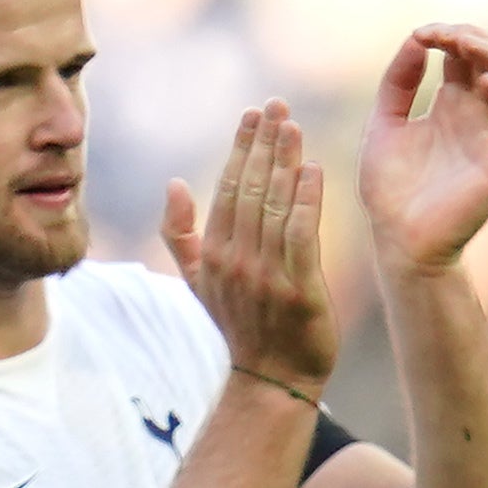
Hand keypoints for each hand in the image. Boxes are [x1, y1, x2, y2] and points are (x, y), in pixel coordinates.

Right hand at [163, 103, 337, 402]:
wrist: (271, 380)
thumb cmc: (241, 326)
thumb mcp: (198, 282)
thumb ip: (179, 233)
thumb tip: (173, 182)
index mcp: (214, 253)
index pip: (228, 187)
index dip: (241, 147)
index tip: (254, 114)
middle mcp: (237, 261)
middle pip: (252, 189)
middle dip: (264, 143)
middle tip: (278, 106)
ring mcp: (267, 276)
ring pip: (276, 207)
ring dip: (286, 162)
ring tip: (295, 127)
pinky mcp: (299, 291)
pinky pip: (302, 237)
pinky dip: (307, 202)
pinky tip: (314, 171)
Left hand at [356, 20, 487, 274]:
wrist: (398, 241)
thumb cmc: (389, 191)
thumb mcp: (383, 124)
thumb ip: (397, 82)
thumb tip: (416, 39)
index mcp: (451, 105)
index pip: (465, 54)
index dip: (448, 34)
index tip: (421, 35)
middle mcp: (478, 116)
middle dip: (472, 37)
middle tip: (443, 35)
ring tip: (465, 46)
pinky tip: (485, 83)